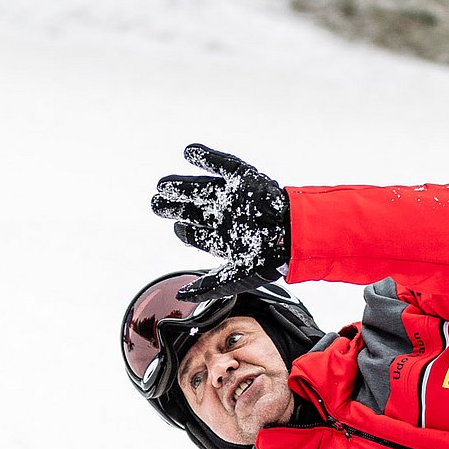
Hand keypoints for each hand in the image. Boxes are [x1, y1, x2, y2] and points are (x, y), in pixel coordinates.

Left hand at [151, 143, 290, 281]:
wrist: (291, 234)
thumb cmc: (269, 258)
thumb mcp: (234, 278)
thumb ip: (207, 286)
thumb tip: (182, 296)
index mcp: (225, 239)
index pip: (198, 235)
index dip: (183, 232)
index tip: (175, 229)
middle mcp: (227, 217)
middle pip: (194, 211)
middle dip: (174, 208)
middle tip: (157, 205)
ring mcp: (234, 197)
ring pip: (201, 188)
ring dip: (181, 185)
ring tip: (163, 185)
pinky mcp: (244, 178)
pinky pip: (222, 164)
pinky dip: (205, 156)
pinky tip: (189, 152)